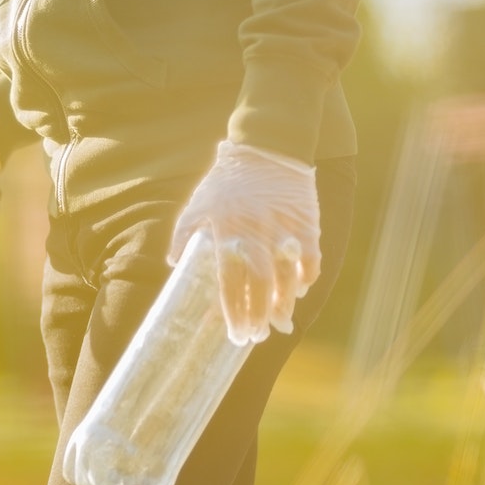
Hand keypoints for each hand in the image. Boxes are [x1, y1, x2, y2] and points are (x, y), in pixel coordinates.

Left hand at [168, 141, 319, 346]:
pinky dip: (307, 278)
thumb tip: (174, 264)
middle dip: (258, 316)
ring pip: (287, 278)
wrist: (267, 147)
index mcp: (226, 232)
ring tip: (279, 323)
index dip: (232, 312)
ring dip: (284, 304)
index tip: (233, 334)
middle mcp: (255, 234)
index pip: (229, 282)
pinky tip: (300, 291)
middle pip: (260, 286)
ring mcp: (283, 229)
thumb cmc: (226, 180)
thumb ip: (184, 234)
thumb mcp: (197, 203)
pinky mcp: (306, 223)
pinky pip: (310, 259)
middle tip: (257, 337)